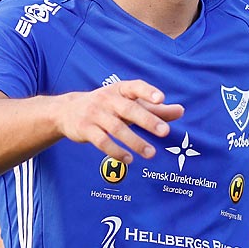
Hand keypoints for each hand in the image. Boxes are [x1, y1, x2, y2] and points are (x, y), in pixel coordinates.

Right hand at [53, 81, 184, 162]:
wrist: (67, 111)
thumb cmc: (107, 106)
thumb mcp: (129, 103)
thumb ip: (155, 109)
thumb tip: (181, 110)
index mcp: (120, 90)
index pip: (135, 87)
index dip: (147, 92)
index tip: (161, 99)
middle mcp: (107, 99)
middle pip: (129, 110)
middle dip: (147, 120)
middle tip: (165, 132)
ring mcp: (95, 114)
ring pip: (116, 129)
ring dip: (135, 142)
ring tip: (151, 153)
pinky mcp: (85, 129)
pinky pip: (102, 142)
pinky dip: (116, 151)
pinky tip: (129, 159)